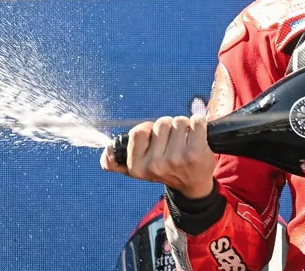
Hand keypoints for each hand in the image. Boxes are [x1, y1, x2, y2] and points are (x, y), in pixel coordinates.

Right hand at [100, 114, 216, 198]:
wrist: (193, 184)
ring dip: (184, 126)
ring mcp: (175, 159)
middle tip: (172, 144)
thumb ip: (118, 161)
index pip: (137, 132)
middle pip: (160, 123)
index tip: (153, 141)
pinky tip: (198, 137)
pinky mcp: (195, 153)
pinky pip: (196, 121)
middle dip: (168, 128)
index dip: (147, 130)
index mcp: (137, 168)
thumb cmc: (165, 169)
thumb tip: (105, 154)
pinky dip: (199, 124)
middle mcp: (154, 166)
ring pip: (178, 121)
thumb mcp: (138, 169)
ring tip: (185, 142)